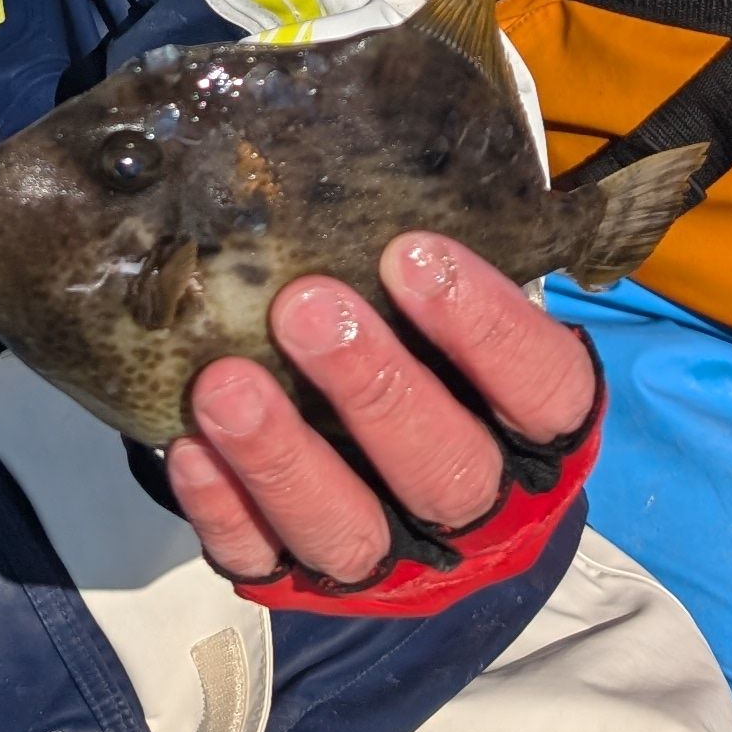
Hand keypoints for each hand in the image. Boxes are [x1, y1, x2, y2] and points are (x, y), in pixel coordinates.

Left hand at [162, 234, 595, 586]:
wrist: (391, 464)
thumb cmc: (429, 347)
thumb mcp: (456, 305)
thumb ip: (437, 261)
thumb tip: (376, 143)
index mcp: (540, 434)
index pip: (543, 390)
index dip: (487, 329)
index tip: (414, 254)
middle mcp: (481, 510)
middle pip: (447, 471)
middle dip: (375, 388)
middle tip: (305, 307)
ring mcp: (394, 560)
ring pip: (352, 534)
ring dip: (285, 458)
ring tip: (224, 385)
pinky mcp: (305, 587)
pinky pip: (265, 565)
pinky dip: (226, 510)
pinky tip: (189, 448)